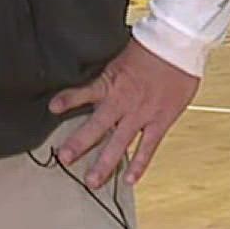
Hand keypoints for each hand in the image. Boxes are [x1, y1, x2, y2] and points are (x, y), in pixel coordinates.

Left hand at [49, 38, 199, 188]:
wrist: (177, 47)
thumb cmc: (150, 47)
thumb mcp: (119, 55)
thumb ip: (107, 73)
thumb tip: (94, 76)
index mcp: (110, 82)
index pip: (83, 93)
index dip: (68, 100)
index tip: (53, 108)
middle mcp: (122, 102)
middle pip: (96, 127)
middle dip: (79, 144)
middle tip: (64, 159)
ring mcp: (141, 115)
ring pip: (119, 143)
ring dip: (104, 163)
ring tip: (91, 181)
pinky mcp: (160, 122)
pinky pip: (147, 147)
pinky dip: (139, 164)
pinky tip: (130, 180)